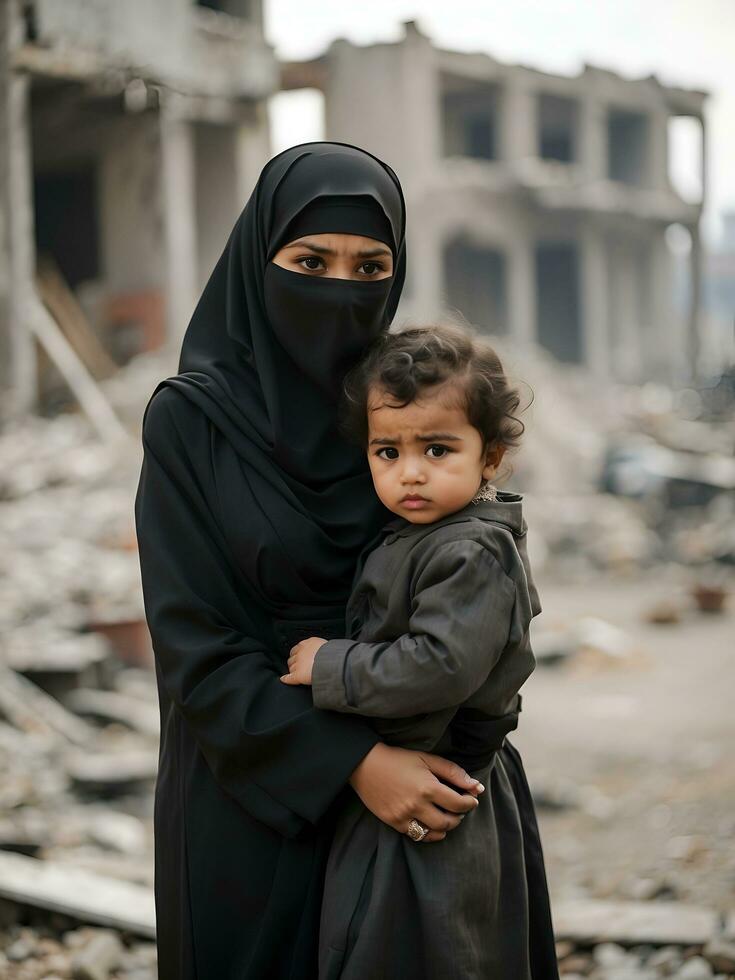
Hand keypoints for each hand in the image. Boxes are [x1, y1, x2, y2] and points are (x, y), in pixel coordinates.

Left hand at [279, 636, 326, 685]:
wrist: (331, 662)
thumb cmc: (332, 654)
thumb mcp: (326, 645)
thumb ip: (320, 647)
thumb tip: (322, 651)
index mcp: (308, 643)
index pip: (297, 648)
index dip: (297, 653)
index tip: (298, 656)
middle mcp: (301, 652)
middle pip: (292, 658)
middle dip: (294, 662)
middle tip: (298, 666)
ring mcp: (298, 664)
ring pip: (291, 667)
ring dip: (293, 670)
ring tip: (295, 673)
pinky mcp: (298, 675)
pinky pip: (289, 678)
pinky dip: (286, 679)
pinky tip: (284, 679)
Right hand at [348, 743, 484, 842]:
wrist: (366, 765)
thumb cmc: (398, 758)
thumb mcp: (427, 759)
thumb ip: (453, 772)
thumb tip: (476, 786)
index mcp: (428, 787)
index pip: (458, 804)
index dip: (470, 803)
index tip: (472, 799)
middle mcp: (417, 805)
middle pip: (448, 822)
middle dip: (459, 817)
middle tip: (460, 809)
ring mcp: (404, 817)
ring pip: (435, 833)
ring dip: (446, 827)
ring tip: (447, 817)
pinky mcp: (394, 823)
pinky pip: (418, 836)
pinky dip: (429, 832)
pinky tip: (431, 823)